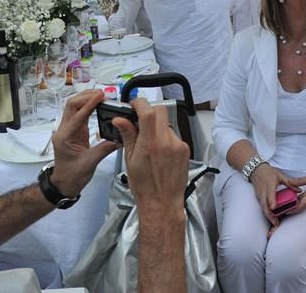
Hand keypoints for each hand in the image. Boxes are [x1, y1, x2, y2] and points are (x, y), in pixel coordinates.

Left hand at [49, 89, 117, 196]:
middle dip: (86, 96)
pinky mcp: (74, 131)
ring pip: (73, 107)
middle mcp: (63, 130)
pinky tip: (98, 104)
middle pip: (71, 105)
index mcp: (64, 137)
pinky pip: (79, 114)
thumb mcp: (90, 163)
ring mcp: (67, 129)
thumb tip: (119, 138)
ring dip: (86, 99)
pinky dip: (88, 106)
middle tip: (102, 93)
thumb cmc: (72, 176)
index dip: (89, 104)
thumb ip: (105, 148)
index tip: (101, 96)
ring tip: (101, 95)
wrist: (64, 184)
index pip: (77, 115)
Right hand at [112, 99, 190, 214]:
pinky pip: (174, 136)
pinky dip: (166, 139)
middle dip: (149, 112)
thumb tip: (120, 120)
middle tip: (140, 121)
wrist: (162, 202)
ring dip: (157, 128)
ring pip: (167, 124)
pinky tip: (160, 152)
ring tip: (149, 144)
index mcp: (150, 143)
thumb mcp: (130, 160)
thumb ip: (128, 136)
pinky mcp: (185, 150)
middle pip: (160, 111)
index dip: (139, 103)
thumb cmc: (145, 187)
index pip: (148, 111)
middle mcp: (167, 141)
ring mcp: (178, 145)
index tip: (134, 105)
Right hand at [250, 163, 299, 226]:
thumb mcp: (280, 175)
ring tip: (275, 222)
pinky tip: (271, 217)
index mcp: (270, 185)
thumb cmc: (268, 172)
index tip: (274, 208)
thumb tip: (299, 190)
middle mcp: (263, 191)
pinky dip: (266, 212)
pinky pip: (262, 206)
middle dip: (269, 215)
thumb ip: (290, 183)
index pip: (270, 194)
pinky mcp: (258, 197)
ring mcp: (260, 195)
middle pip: (264, 205)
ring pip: (263, 207)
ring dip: (268, 215)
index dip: (272, 201)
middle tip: (276, 223)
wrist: (256, 170)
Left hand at [287, 173, 305, 214]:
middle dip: (290, 209)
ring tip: (283, 205)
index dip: (293, 210)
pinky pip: (301, 201)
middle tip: (281, 209)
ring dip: (292, 205)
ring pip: (299, 204)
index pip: (301, 206)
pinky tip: (289, 198)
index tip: (286, 211)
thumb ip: (299, 181)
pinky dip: (295, 201)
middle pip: (298, 207)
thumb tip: (289, 181)